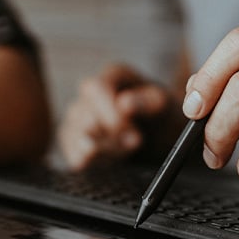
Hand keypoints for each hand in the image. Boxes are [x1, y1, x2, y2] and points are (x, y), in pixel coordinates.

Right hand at [57, 64, 182, 169]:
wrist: (165, 139)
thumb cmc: (165, 116)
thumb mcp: (165, 107)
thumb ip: (147, 102)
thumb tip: (124, 104)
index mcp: (113, 76)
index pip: (95, 88)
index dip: (107, 109)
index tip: (126, 126)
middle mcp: (91, 95)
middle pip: (84, 113)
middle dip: (109, 133)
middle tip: (136, 141)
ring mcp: (79, 118)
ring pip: (76, 135)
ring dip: (103, 149)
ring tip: (130, 150)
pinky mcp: (75, 142)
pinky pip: (73, 154)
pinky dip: (92, 161)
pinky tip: (112, 161)